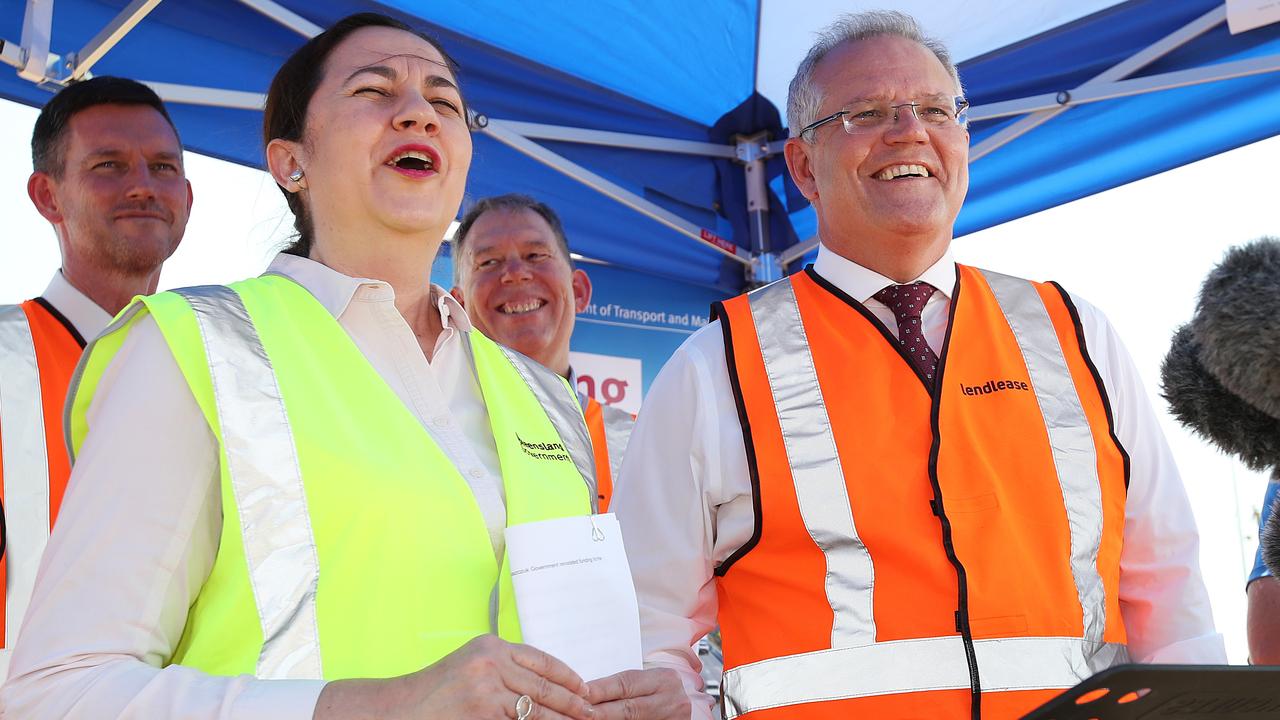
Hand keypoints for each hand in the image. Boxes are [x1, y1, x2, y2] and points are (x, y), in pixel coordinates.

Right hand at [314, 634, 593, 719]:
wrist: (396, 710)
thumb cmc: (433, 693)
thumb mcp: (469, 667)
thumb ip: (502, 670)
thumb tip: (542, 686)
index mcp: (491, 646)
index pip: (541, 658)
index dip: (567, 676)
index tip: (585, 689)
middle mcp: (491, 661)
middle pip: (545, 684)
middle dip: (572, 702)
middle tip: (593, 714)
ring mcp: (486, 688)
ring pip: (537, 708)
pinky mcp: (482, 712)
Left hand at [587, 668, 690, 719]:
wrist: (688, 709)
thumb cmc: (662, 692)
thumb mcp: (649, 682)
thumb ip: (624, 687)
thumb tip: (588, 692)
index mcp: (664, 680)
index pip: (627, 683)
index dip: (602, 689)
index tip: (580, 693)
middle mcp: (671, 700)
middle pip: (630, 708)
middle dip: (601, 711)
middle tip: (579, 712)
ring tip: (587, 719)